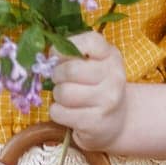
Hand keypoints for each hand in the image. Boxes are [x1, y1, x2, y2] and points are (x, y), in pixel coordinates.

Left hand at [48, 28, 128, 152]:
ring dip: (57, 94)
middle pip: (70, 70)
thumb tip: (48, 57)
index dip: (66, 48)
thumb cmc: (97, 85)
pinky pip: (59, 113)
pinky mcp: (96, 122)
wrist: (117, 120)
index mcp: (111, 55)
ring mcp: (107, 100)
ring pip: (63, 93)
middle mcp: (114, 76)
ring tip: (66, 96)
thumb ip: (73, 53)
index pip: (90, 42)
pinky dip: (57, 112)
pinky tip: (67, 111)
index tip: (58, 56)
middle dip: (57, 75)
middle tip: (59, 79)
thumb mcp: (94, 63)